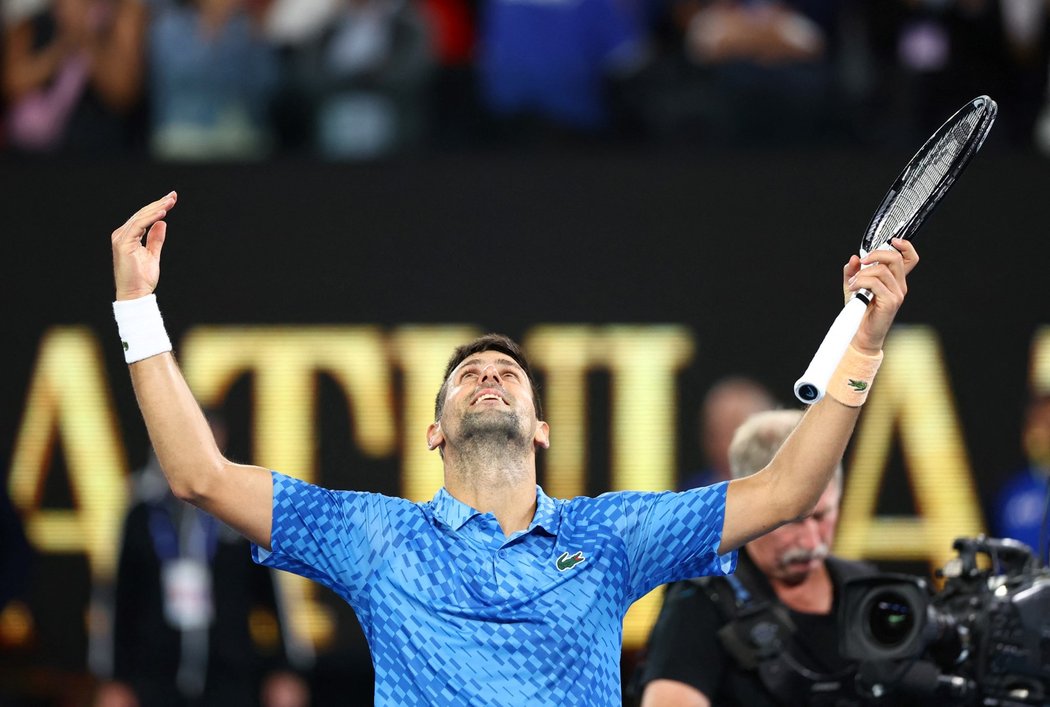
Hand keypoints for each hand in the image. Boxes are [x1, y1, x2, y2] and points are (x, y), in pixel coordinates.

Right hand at [111, 192, 176, 300]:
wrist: (136, 294)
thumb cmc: (142, 278)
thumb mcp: (152, 254)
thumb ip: (155, 239)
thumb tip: (162, 223)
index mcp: (128, 236)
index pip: (143, 217)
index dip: (157, 207)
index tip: (171, 200)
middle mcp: (122, 235)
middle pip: (142, 214)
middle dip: (158, 204)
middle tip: (173, 195)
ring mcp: (121, 238)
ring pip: (140, 217)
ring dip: (157, 208)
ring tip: (170, 201)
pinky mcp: (123, 244)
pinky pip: (138, 226)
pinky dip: (150, 218)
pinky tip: (162, 213)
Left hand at [843, 238, 918, 353]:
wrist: (860, 335)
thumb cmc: (859, 313)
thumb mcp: (853, 287)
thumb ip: (853, 271)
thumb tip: (854, 258)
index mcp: (894, 280)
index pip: (910, 259)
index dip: (906, 246)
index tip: (892, 241)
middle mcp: (899, 286)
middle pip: (896, 259)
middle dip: (876, 255)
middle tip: (862, 262)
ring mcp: (897, 294)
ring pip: (882, 271)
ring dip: (862, 274)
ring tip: (852, 284)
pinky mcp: (890, 303)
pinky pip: (876, 284)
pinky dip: (861, 282)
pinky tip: (853, 289)